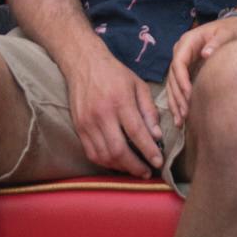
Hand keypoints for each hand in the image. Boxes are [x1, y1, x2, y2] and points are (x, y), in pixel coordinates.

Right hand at [64, 48, 164, 177]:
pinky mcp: (78, 128)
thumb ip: (149, 110)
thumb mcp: (138, 85)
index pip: (136, 133)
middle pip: (119, 150)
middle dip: (135, 166)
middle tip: (146, 172)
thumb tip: (157, 136)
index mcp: (120, 100)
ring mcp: (87, 123)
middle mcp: (102, 114)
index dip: (149, 151)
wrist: (84, 63)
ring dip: (121, 167)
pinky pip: (92, 153)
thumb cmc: (114, 73)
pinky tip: (117, 162)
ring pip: (104, 156)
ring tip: (134, 169)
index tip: (158, 163)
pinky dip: (106, 162)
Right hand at [167, 17, 236, 126]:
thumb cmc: (230, 30)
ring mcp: (182, 61)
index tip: (188, 95)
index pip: (178, 62)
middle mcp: (181, 51)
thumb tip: (206, 54)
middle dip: (177, 96)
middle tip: (184, 114)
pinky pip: (178, 87)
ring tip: (179, 122)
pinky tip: (180, 118)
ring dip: (175, 103)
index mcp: (187, 41)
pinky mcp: (186, 71)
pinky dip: (178, 102)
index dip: (181, 80)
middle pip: (173, 76)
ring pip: (172, 85)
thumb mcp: (226, 33)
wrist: (234, 28)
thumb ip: (216, 42)